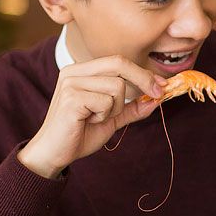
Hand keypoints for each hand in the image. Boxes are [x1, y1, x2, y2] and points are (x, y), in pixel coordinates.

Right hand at [19, 55, 163, 177]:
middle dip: (143, 79)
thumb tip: (157, 99)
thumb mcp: (111, 119)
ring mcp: (70, 83)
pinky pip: (106, 101)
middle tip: (157, 94)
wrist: (54, 153)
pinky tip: (88, 121)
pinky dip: (104, 115)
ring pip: (116, 86)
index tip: (161, 85)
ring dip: (115, 108)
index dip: (142, 72)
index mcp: (82, 71)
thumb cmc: (80, 134)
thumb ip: (131, 108)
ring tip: (97, 118)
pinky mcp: (71, 97)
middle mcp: (74, 71)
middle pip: (119, 64)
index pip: (118, 61)